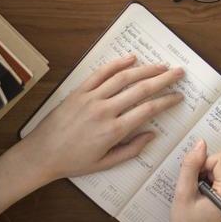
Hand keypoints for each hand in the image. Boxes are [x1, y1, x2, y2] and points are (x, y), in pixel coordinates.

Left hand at [18, 55, 184, 183]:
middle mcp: (105, 111)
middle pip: (141, 89)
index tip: (178, 96)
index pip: (148, 110)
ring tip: (161, 65)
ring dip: (146, 69)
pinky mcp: (79, 91)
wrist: (41, 154)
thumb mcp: (106, 163)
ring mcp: (91, 98)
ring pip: (124, 78)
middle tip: (179, 73)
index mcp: (114, 131)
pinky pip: (100, 73)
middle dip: (164, 79)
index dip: (167, 101)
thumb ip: (132, 150)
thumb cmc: (74, 162)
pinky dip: (117, 64)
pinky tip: (131, 58)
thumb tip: (152, 135)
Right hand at [167, 140, 220, 221]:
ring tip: (200, 197)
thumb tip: (201, 144)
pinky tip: (206, 199)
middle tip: (196, 191)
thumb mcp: (183, 193)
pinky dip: (214, 184)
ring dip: (209, 178)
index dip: (204, 165)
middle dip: (206, 172)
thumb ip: (191, 166)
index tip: (195, 181)